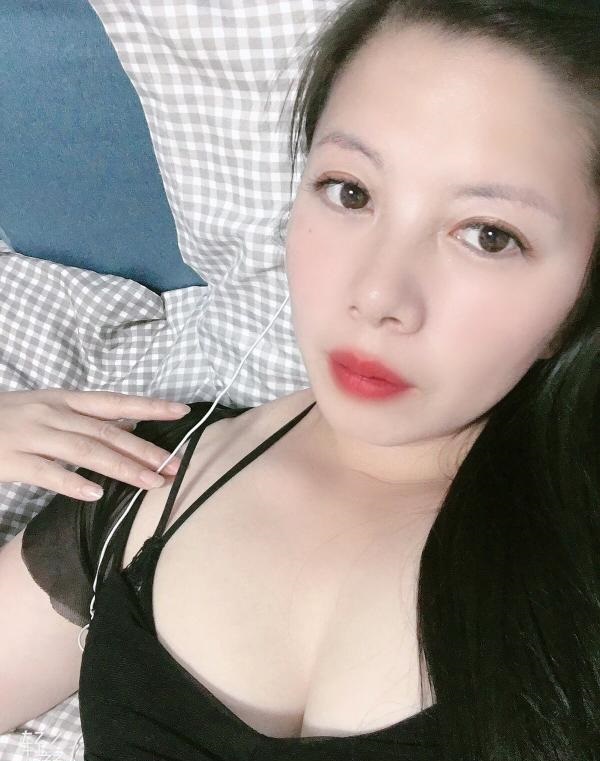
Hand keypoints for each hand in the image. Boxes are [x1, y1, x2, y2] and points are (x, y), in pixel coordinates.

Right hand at [0, 389, 191, 500]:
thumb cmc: (8, 418)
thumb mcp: (47, 409)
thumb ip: (83, 418)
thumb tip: (128, 425)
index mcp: (63, 398)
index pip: (115, 401)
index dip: (149, 406)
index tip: (182, 411)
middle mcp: (52, 413)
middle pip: (106, 430)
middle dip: (144, 449)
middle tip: (175, 465)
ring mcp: (31, 435)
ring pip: (85, 451)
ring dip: (122, 468)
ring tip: (150, 483)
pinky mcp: (11, 460)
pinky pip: (46, 474)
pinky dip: (73, 484)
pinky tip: (96, 495)